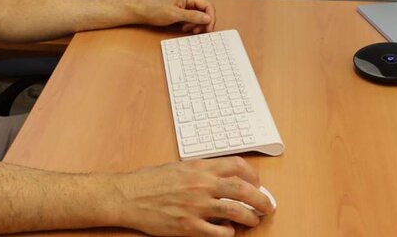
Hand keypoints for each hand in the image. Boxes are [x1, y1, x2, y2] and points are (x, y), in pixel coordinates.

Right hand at [112, 157, 273, 236]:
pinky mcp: (189, 226)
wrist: (128, 196)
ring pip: (236, 211)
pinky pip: (218, 232)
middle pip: (244, 190)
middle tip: (268, 206)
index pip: (238, 166)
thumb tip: (222, 177)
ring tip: (253, 220)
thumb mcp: (179, 167)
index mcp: (200, 167)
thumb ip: (202, 171)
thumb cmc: (150, 181)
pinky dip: (229, 233)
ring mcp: (196, 206)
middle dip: (262, 199)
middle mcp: (202, 184)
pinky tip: (228, 231)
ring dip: (250, 217)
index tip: (258, 183)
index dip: (254, 176)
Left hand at [137, 0, 215, 33]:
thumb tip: (207, 18)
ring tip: (188, 30)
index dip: (211, 18)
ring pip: (199, 16)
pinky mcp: (182, 10)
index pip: (208, 5)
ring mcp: (186, 4)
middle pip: (205, 11)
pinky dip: (191, 24)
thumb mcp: (175, 14)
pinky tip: (184, 28)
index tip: (209, 29)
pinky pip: (192, 18)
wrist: (143, 12)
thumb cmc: (155, 10)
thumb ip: (192, 16)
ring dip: (196, 24)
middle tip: (198, 31)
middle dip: (203, 22)